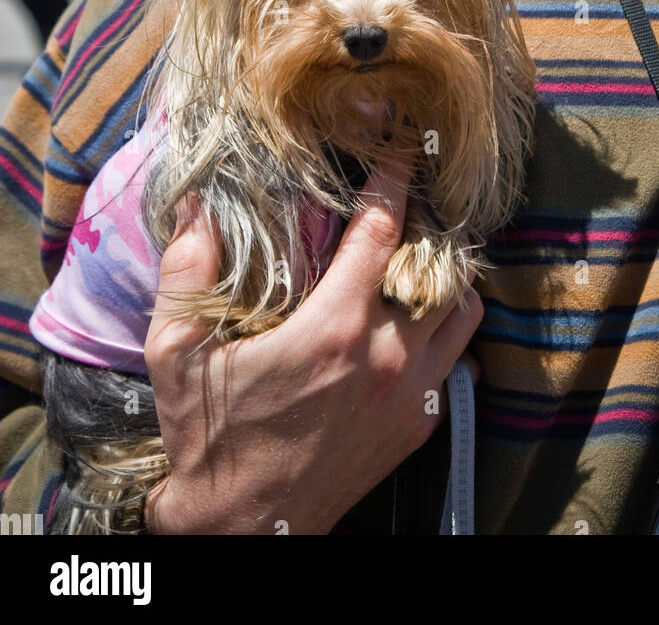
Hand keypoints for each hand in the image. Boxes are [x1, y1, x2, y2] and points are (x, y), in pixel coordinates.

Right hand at [143, 160, 482, 534]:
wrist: (244, 528)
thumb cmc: (210, 438)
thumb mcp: (178, 352)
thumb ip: (188, 270)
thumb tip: (199, 205)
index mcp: (334, 328)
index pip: (384, 228)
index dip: (395, 178)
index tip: (401, 147)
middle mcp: (388, 357)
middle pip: (441, 263)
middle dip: (429, 223)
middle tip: (410, 199)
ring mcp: (415, 394)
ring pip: (464, 310)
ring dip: (446, 276)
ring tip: (417, 257)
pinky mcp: (423, 425)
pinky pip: (459, 360)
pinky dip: (447, 330)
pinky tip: (414, 321)